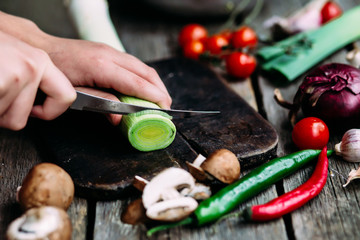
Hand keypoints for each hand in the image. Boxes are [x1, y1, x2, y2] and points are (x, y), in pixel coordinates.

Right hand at [0, 31, 75, 129]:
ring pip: (5, 119)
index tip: (34, 112)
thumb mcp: (11, 58)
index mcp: (39, 60)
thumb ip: (28, 78)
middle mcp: (32, 66)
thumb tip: (42, 106)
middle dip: (1, 114)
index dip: (49, 112)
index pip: (66, 97)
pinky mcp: (1, 81)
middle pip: (22, 118)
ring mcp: (16, 73)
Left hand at [45, 38, 171, 124]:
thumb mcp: (73, 95)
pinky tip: (142, 87)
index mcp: (101, 67)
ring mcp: (110, 50)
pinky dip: (143, 77)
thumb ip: (100, 105)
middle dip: (160, 90)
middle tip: (166, 107)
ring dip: (153, 83)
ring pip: (141, 66)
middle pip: (146, 72)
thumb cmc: (53, 73)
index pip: (137, 82)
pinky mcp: (108, 50)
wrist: (40, 48)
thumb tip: (120, 118)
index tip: (166, 108)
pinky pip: (133, 64)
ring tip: (158, 99)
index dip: (155, 96)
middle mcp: (110, 55)